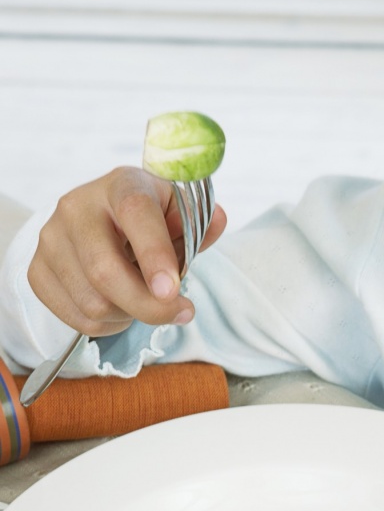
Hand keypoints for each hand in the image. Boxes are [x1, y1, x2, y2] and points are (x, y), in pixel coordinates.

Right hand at [27, 167, 226, 334]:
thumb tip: (218, 220)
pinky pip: (75, 317)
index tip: (172, 291)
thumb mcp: (178, 215)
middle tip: (180, 313)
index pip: (134, 212)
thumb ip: (199, 225)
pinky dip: (106, 325)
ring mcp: (51, 239)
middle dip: (148, 306)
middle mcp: (77, 206)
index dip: (154, 254)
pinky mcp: (38, 270)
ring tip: (144, 302)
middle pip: (105, 271)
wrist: (101, 222)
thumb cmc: (149, 221)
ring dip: (129, 316)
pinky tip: (118, 308)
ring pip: (92, 302)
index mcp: (120, 185)